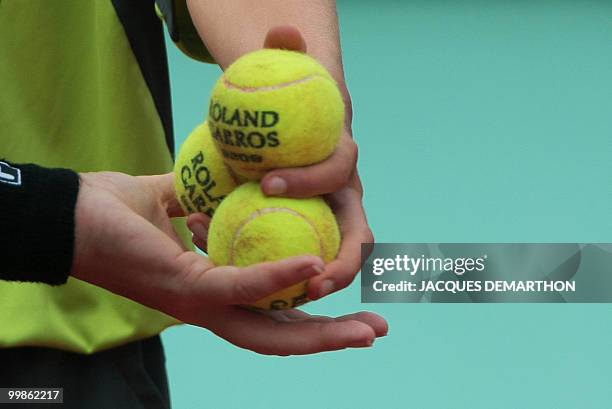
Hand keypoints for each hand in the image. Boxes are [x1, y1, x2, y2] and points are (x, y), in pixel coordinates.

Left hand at [72, 171, 385, 354]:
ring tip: (365, 328)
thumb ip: (207, 202)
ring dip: (321, 328)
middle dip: (331, 338)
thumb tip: (230, 186)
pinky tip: (311, 266)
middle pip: (281, 335)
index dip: (313, 319)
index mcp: (212, 291)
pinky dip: (278, 278)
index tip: (348, 304)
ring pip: (270, 328)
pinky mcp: (185, 288)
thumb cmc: (112, 211)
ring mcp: (198, 303)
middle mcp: (210, 307)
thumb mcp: (174, 201)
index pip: (273, 315)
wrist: (65, 213)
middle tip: (376, 333)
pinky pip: (240, 286)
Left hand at [188, 26, 372, 299]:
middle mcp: (343, 200)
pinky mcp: (308, 244)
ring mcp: (328, 226)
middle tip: (313, 280)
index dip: (312, 179)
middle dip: (345, 262)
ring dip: (324, 286)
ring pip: (336, 263)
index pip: (341, 172)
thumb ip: (284, 54)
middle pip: (359, 236)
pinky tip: (244, 282)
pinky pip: (301, 266)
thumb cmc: (284, 109)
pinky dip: (284, 280)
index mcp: (340, 162)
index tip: (268, 181)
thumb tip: (282, 29)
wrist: (291, 135)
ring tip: (293, 302)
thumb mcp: (281, 80)